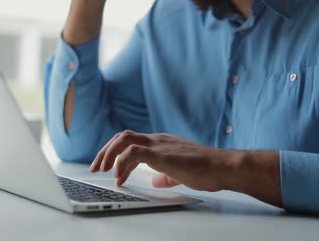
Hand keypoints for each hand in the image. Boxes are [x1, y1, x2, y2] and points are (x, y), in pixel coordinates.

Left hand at [90, 130, 241, 190]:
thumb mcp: (180, 173)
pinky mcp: (161, 153)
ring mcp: (159, 144)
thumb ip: (166, 175)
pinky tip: (120, 178)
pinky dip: (122, 164)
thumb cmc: (207, 170)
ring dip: (108, 154)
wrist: (222, 167)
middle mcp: (157, 139)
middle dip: (105, 151)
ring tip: (102, 171)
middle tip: (96, 168)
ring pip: (124, 139)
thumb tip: (156, 181)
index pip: (131, 141)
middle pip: (122, 137)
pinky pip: (133, 153)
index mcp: (161, 143)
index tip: (108, 168)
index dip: (115, 153)